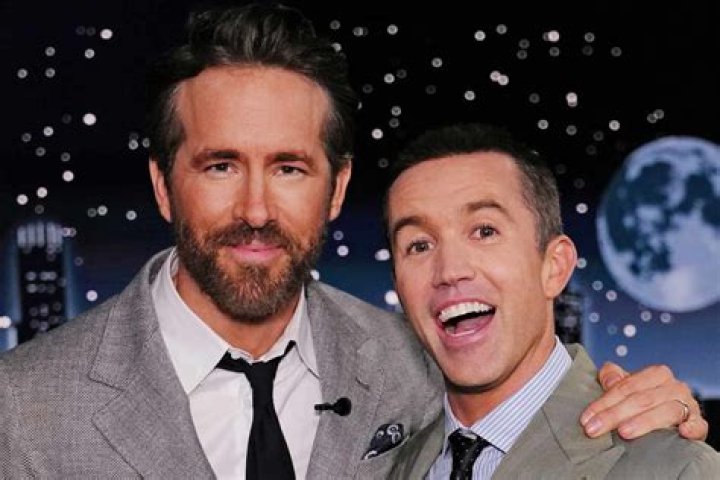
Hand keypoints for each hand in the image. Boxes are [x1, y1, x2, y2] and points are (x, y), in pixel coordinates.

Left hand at [580, 362, 707, 440]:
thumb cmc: (646, 400)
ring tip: (624, 432)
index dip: (604, 402)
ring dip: (644, 421)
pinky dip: (691, 427)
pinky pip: (697, 425)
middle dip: (614, 415)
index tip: (587, 418)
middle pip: (641, 399)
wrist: (673, 414)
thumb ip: (614, 379)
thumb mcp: (628, 386)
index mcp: (655, 374)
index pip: (626, 387)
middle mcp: (673, 387)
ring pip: (666, 410)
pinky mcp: (698, 424)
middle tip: (595, 429)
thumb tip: (609, 379)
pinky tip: (681, 432)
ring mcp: (688, 405)